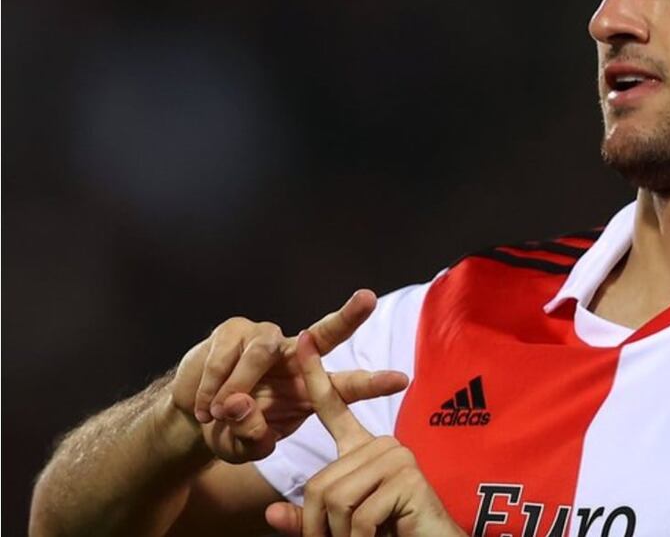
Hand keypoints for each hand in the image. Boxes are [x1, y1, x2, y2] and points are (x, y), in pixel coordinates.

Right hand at [169, 290, 408, 463]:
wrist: (192, 413)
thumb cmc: (231, 429)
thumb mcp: (241, 446)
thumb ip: (249, 436)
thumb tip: (240, 406)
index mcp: (308, 389)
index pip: (346, 385)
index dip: (373, 383)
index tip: (402, 381)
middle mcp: (295, 358)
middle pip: (326, 333)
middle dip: (349, 316)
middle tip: (368, 299)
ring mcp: (265, 339)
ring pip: (263, 350)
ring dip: (238, 385)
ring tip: (217, 415)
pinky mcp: (234, 330)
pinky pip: (227, 354)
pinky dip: (211, 385)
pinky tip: (202, 407)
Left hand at [264, 330, 464, 536]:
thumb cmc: (390, 534)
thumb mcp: (340, 527)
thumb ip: (307, 519)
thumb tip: (272, 515)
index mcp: (364, 449)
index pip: (333, 406)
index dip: (315, 375)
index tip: (303, 339)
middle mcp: (382, 444)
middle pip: (320, 484)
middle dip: (319, 526)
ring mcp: (396, 457)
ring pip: (335, 500)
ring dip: (340, 536)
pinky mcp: (405, 476)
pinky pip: (358, 515)